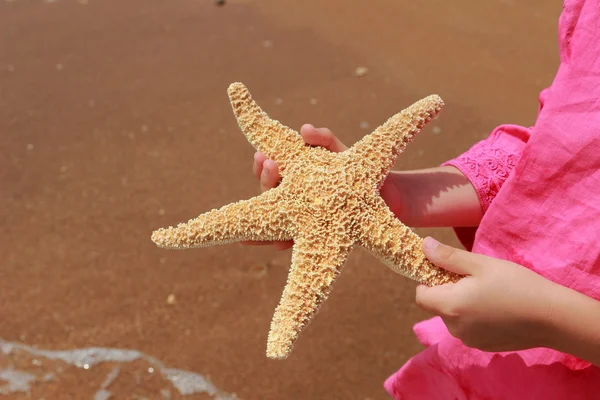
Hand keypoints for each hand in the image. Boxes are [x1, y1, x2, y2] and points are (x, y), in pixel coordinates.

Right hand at [242, 124, 405, 249]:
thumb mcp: (341, 152)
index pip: (269, 172)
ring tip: (272, 201)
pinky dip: (279, 243)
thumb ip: (325, 139)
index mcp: (293, 177)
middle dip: (264, 180)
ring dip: (266, 214)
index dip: (261, 165)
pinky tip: (277, 242)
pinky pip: (290, 243)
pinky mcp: (309, 240)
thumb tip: (305, 129)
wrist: (384, 200)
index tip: (261, 155)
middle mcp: (291, 199)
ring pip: (273, 220)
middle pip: (267, 194)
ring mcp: (298, 221)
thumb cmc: (356, 173)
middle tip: (268, 164)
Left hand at [415, 237, 556, 351]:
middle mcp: (455, 328)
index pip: (421, 296)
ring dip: (462, 304)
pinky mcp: (484, 346)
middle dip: (448, 291)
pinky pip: (469, 328)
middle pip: (438, 306)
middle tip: (474, 279)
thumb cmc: (516, 285)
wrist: (552, 317)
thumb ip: (448, 257)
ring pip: (454, 318)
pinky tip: (498, 309)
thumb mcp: (480, 264)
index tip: (446, 271)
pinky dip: (475, 317)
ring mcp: (470, 340)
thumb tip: (424, 246)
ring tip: (489, 293)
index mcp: (450, 307)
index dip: (428, 281)